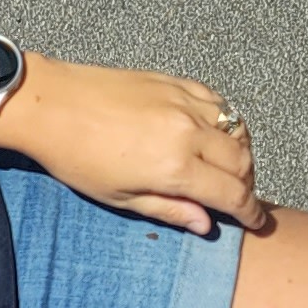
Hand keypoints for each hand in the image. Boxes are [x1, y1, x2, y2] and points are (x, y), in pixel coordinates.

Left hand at [1, 63, 266, 236]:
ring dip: (241, 153)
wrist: (52, 105)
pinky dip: (226, 122)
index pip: (233, 193)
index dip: (250, 212)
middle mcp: (189, 132)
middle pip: (243, 161)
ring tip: (228, 170)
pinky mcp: (176, 82)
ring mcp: (185, 103)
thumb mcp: (119, 198)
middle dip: (247, 185)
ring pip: (238, 129)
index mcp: (175, 167)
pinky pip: (219, 103)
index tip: (256, 222)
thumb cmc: (77, 158)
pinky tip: (214, 135)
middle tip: (239, 199)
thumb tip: (206, 224)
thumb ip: (169, 210)